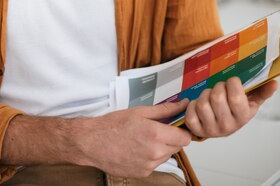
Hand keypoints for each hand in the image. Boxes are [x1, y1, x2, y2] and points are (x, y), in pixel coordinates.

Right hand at [77, 99, 191, 178]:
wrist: (93, 143)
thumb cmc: (113, 125)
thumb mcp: (139, 111)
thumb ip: (164, 110)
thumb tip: (182, 105)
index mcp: (156, 134)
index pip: (185, 138)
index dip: (182, 130)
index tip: (177, 125)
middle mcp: (155, 153)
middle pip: (177, 147)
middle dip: (171, 137)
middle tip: (157, 128)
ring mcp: (149, 166)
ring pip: (167, 155)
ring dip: (161, 147)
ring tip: (144, 138)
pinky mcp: (143, 174)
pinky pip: (155, 164)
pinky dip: (151, 156)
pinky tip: (138, 148)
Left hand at [184, 77, 278, 137]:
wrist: (224, 127)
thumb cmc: (236, 111)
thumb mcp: (251, 102)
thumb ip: (262, 91)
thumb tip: (274, 83)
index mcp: (242, 117)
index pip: (235, 96)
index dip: (231, 83)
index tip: (232, 82)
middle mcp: (228, 125)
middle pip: (217, 97)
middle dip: (217, 87)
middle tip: (220, 89)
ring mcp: (212, 129)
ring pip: (202, 104)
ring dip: (204, 95)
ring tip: (210, 97)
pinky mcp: (198, 130)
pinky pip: (190, 115)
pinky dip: (191, 106)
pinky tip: (198, 104)